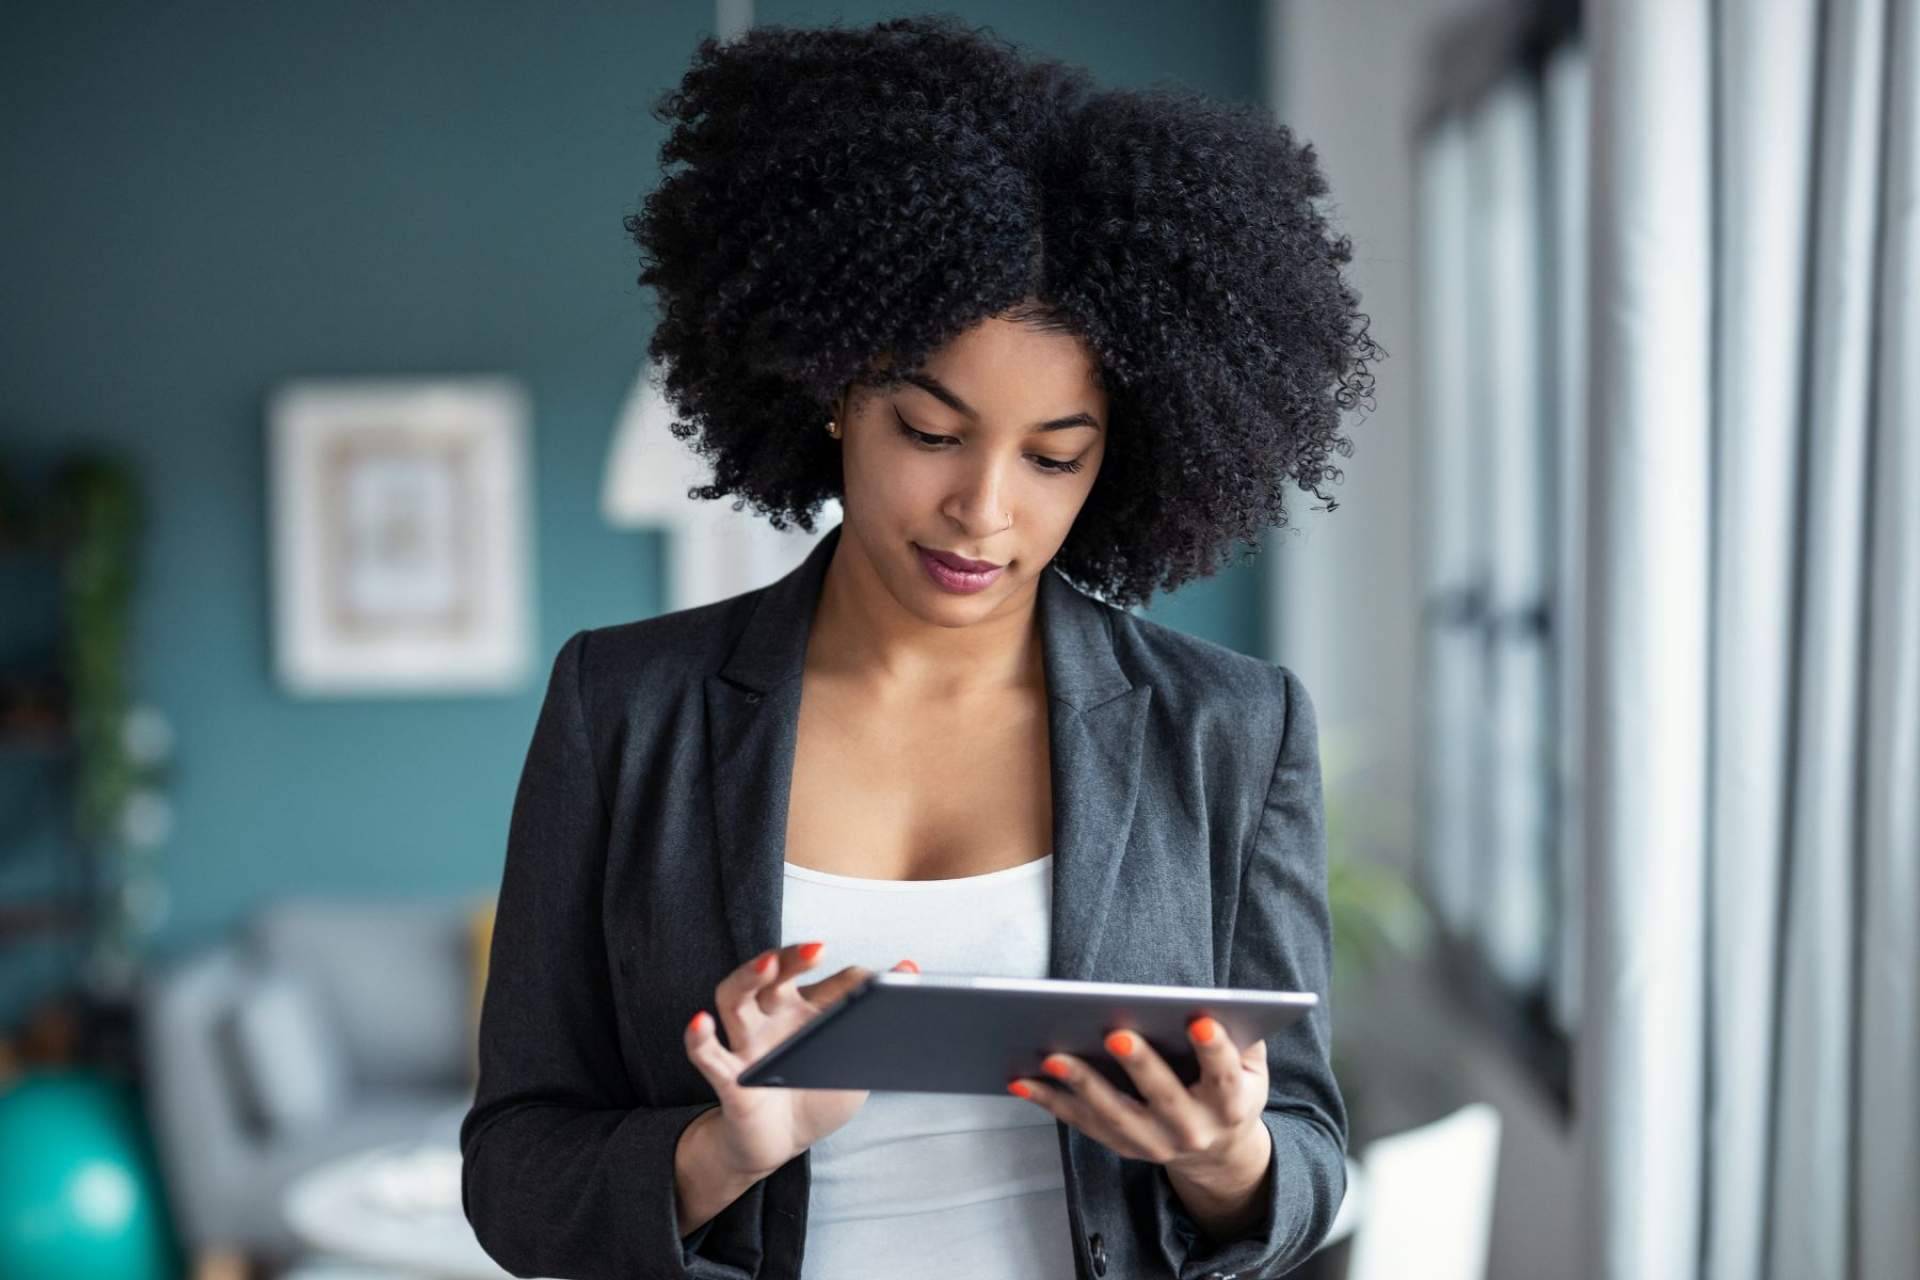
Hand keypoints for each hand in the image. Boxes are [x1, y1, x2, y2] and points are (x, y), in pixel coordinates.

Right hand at [683, 941, 916, 1179]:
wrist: (781, 1144)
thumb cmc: (818, 1093)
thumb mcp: (857, 1067)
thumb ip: (877, 1033)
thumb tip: (907, 991)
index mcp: (810, 1008)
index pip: (834, 982)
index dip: (861, 981)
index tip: (898, 977)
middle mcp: (775, 1016)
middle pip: (775, 974)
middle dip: (793, 957)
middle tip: (817, 949)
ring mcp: (749, 1044)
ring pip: (735, 998)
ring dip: (747, 977)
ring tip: (766, 965)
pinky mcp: (730, 1079)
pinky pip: (708, 1055)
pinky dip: (701, 1039)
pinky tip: (701, 1023)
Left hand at [1006, 1016, 1270, 1178]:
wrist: (1217, 1151)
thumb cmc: (1230, 1088)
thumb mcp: (1250, 1067)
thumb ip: (1241, 1035)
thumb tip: (1218, 1000)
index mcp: (1230, 1105)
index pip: (1222, 1076)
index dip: (1214, 1050)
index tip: (1200, 1021)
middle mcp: (1192, 1130)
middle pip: (1164, 1098)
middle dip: (1139, 1065)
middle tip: (1115, 1033)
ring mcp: (1154, 1144)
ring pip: (1115, 1115)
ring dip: (1082, 1085)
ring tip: (1052, 1057)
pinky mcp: (1122, 1146)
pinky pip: (1084, 1123)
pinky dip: (1051, 1102)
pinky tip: (1023, 1080)